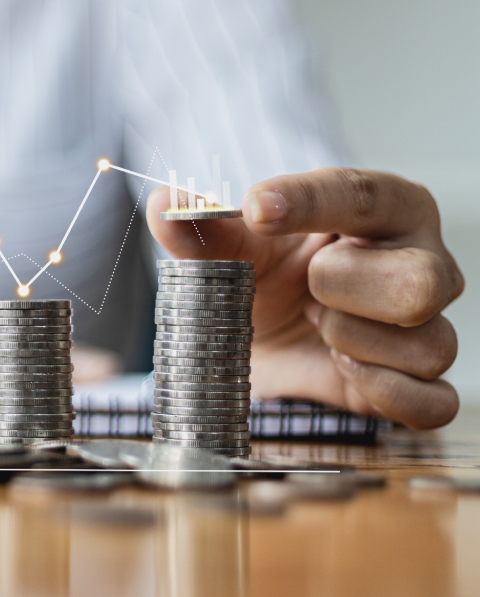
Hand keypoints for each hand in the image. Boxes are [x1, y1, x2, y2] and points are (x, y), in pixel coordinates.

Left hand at [146, 168, 463, 428]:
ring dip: (349, 342)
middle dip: (342, 289)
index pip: (364, 194)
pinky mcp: (424, 383)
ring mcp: (431, 324)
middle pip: (419, 282)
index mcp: (384, 207)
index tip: (256, 207)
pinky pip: (432, 403)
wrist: (267, 336)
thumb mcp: (229, 250)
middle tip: (307, 291)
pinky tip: (341, 367)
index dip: (310, 202)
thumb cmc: (263, 277)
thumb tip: (164, 205)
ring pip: (424, 344)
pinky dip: (380, 390)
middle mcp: (423, 261)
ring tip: (318, 326)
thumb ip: (200, 227)